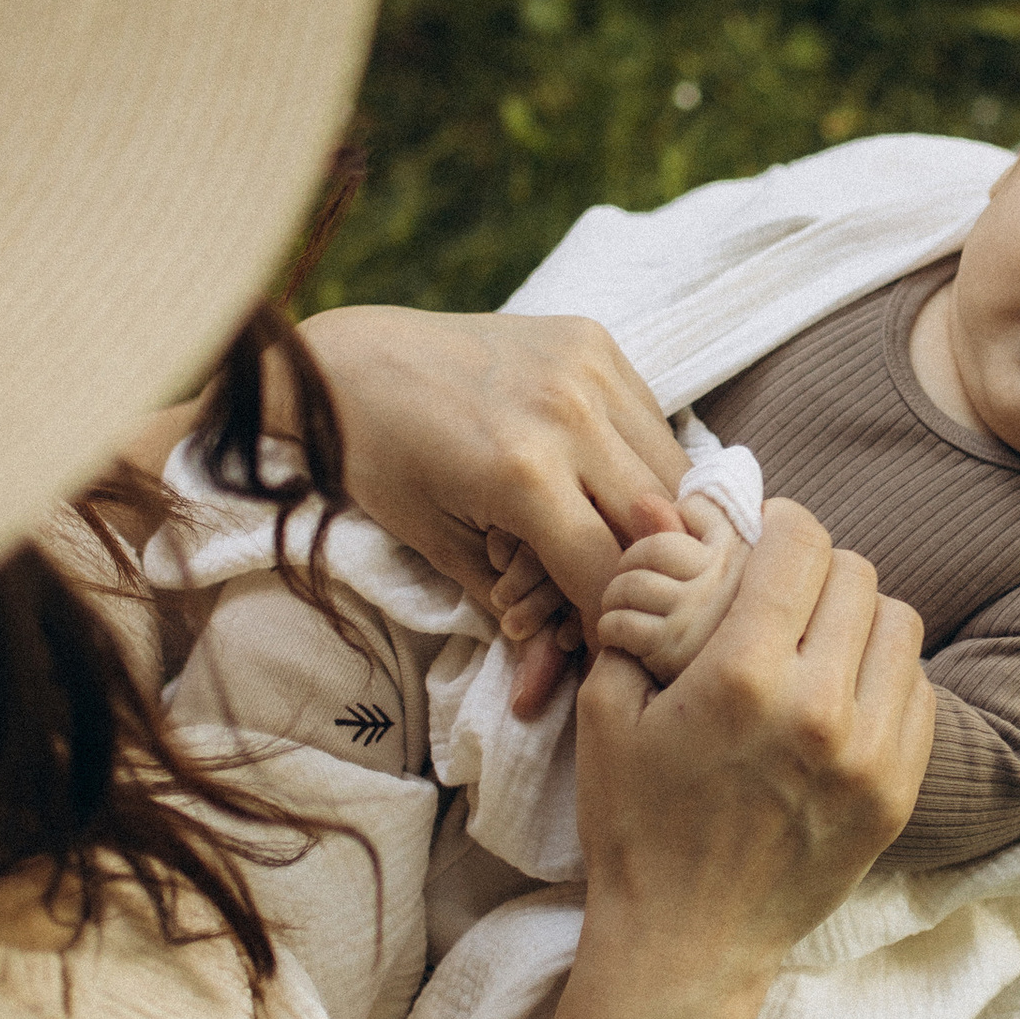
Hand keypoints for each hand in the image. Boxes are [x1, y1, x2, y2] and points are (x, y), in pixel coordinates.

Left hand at [297, 310, 688, 636]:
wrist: (349, 363)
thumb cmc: (379, 464)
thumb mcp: (439, 547)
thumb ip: (513, 605)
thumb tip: (553, 680)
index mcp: (523, 473)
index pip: (608, 569)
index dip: (611, 620)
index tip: (607, 646)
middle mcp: (570, 414)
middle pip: (657, 520)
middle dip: (644, 570)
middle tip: (625, 598)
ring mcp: (588, 367)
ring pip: (670, 467)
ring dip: (656, 515)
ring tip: (621, 541)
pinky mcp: (595, 338)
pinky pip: (649, 417)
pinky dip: (641, 460)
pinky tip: (606, 480)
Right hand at [571, 501, 932, 963]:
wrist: (687, 941)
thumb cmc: (636, 825)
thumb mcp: (607, 711)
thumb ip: (640, 613)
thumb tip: (671, 528)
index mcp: (744, 678)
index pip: (801, 546)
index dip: (782, 523)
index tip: (766, 531)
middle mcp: (820, 709)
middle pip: (856, 576)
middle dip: (816, 569)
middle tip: (785, 588)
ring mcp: (870, 755)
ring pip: (899, 627)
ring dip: (859, 618)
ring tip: (818, 638)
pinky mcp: (898, 792)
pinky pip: (919, 691)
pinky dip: (884, 675)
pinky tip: (842, 692)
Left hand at [592, 500, 750, 685]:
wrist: (720, 748)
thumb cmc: (721, 664)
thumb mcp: (720, 583)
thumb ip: (690, 535)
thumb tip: (645, 501)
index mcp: (760, 559)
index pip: (702, 507)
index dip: (680, 527)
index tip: (681, 558)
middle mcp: (742, 583)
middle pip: (660, 543)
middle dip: (638, 566)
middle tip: (646, 593)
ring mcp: (709, 615)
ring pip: (634, 581)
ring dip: (620, 602)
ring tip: (635, 621)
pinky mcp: (675, 648)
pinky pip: (621, 621)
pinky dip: (613, 633)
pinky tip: (630, 648)